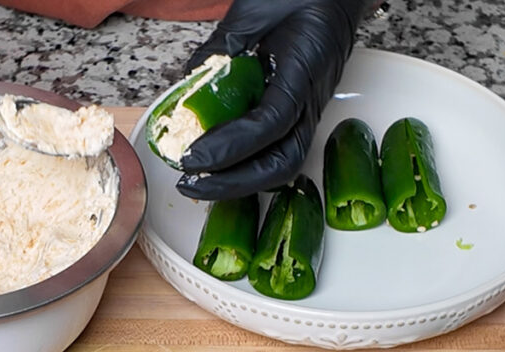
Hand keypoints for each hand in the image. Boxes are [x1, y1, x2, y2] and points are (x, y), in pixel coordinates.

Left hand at [177, 0, 367, 199]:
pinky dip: (246, 165)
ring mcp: (309, 110)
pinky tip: (218, 165)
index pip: (272, 122)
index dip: (231, 145)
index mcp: (304, 71)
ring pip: (283, 164)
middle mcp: (313, 100)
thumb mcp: (258, 9)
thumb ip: (225, 44)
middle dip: (234, 181)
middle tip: (191, 181)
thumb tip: (192, 78)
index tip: (194, 155)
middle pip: (283, 162)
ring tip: (200, 181)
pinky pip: (277, 151)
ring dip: (240, 181)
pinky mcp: (301, 114)